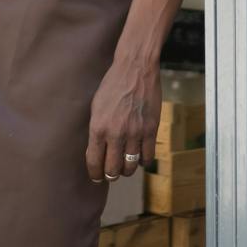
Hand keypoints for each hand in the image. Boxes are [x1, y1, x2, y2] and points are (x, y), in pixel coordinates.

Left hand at [86, 57, 158, 183]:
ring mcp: (135, 132)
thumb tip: (97, 151)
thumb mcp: (96, 107)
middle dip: (111, 175)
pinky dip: (143, 162)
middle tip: (111, 173)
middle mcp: (116, 133)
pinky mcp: (151, 129)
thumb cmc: (113, 85)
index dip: (95, 174)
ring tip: (125, 167)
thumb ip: (96, 130)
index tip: (97, 177)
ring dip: (126, 170)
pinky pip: (148, 156)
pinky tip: (140, 158)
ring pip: (130, 167)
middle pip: (113, 170)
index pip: (95, 162)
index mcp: (98, 128)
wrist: (135, 68)